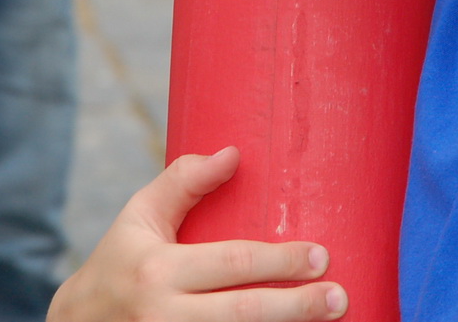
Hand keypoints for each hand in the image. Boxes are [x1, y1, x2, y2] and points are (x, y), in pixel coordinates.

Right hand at [49, 148, 347, 321]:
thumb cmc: (118, 263)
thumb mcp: (139, 217)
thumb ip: (184, 181)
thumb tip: (235, 153)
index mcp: (157, 271)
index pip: (232, 264)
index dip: (281, 262)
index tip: (321, 255)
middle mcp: (162, 316)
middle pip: (243, 314)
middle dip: (298, 306)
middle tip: (339, 297)